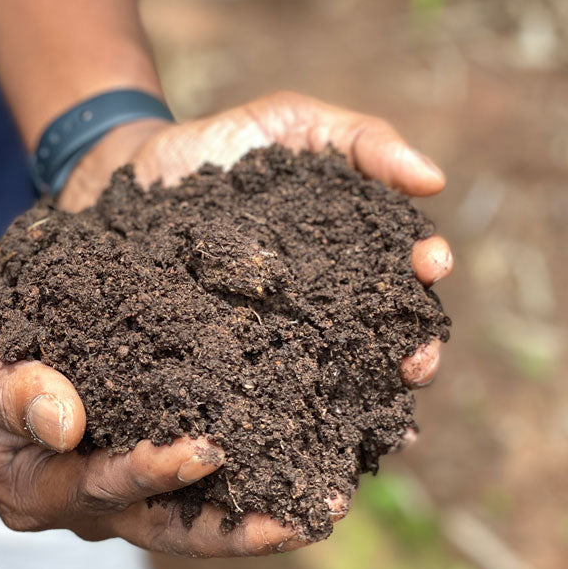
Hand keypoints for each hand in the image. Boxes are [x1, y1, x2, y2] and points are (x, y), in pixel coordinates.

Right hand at [0, 255, 309, 554]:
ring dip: (254, 508)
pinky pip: (195, 475)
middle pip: (164, 526)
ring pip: (190, 511)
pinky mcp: (139, 450)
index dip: (154, 472)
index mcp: (30, 489)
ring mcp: (112, 483)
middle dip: (236, 530)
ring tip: (323, 499)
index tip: (209, 449)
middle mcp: (79, 501)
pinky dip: (244, 469)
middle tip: (308, 519)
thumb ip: (6, 390)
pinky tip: (297, 453)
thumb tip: (66, 424)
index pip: (101, 490)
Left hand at [61, 91, 451, 386]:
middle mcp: (321, 304)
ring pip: (334, 380)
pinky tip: (308, 446)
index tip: (432, 265)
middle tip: (418, 360)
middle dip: (411, 350)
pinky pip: (262, 397)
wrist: (133, 168)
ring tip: (382, 416)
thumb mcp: (293, 122)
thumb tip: (434, 179)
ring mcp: (275, 337)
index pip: (402, 270)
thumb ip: (362, 140)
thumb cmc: (221, 144)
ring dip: (366, 401)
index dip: (424, 270)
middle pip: (381, 337)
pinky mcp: (225, 360)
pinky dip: (290, 424)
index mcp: (347, 253)